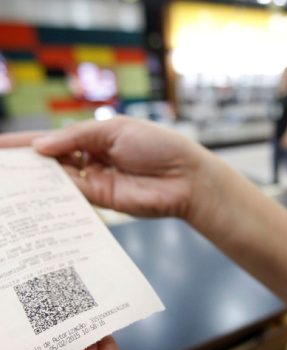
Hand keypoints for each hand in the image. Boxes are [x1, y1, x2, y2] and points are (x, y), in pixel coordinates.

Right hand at [0, 116, 215, 219]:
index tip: (0, 146)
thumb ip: (76, 137)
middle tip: (0, 168)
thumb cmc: (157, 145)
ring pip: (58, 182)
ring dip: (34, 181)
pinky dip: (53, 195)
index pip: (54, 140)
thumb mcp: (114, 129)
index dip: (26, 143)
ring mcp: (96, 182)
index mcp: (94, 138)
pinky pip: (73, 198)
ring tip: (8, 184)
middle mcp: (91, 161)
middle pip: (51, 163)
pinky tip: (32, 195)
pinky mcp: (103, 201)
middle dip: (24, 165)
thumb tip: (39, 147)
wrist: (186, 176)